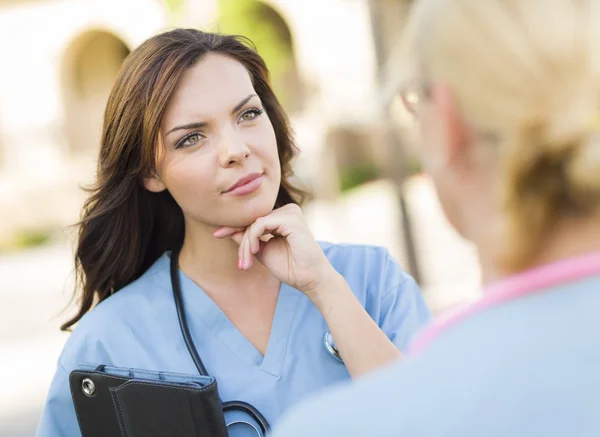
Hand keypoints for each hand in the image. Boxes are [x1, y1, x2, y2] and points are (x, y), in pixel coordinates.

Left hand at [213, 204, 336, 296]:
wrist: (309, 279)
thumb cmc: (290, 267)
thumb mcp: (263, 252)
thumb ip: (249, 240)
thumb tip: (230, 230)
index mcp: (283, 217)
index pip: (254, 219)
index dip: (234, 226)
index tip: (216, 234)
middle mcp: (287, 211)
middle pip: (252, 221)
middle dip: (241, 241)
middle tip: (241, 263)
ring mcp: (290, 212)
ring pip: (254, 223)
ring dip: (246, 243)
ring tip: (246, 262)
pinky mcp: (290, 218)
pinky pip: (260, 224)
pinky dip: (252, 238)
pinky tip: (255, 252)